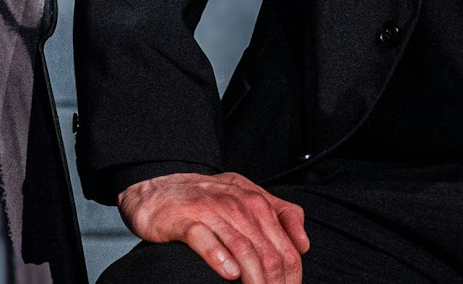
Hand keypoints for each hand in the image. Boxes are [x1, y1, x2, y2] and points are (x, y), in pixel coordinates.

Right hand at [118, 171, 309, 282]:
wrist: (158, 188)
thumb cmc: (208, 199)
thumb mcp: (249, 199)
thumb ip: (281, 216)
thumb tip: (304, 245)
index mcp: (258, 203)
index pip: (285, 247)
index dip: (292, 276)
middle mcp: (238, 205)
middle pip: (267, 251)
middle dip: (274, 282)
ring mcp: (211, 211)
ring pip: (241, 247)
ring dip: (253, 276)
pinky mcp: (183, 219)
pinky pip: (204, 238)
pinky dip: (218, 256)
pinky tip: (229, 274)